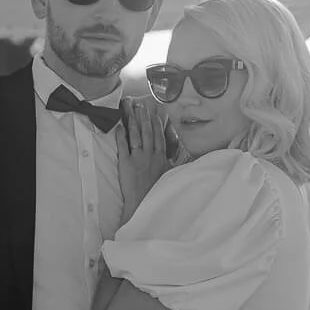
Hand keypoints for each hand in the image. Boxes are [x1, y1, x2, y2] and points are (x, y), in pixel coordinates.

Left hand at [117, 95, 172, 212]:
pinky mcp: (125, 163)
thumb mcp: (170, 177)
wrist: (144, 203)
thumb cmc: (157, 192)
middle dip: (144, 118)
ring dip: (134, 122)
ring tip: (131, 111)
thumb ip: (176, 166)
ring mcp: (137, 158)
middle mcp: (150, 155)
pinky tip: (119, 127)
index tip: (154, 115)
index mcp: (160, 158)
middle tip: (141, 106)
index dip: (156, 125)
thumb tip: (190, 160)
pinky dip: (121, 136)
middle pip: (147, 132)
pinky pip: (123, 146)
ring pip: (136, 136)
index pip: (158, 137)